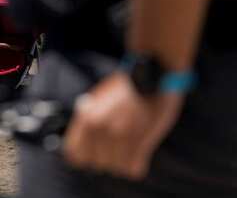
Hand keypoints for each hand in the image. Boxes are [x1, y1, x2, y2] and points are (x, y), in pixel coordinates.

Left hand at [63, 71, 183, 179]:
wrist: (158, 69)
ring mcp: (122, 136)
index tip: (98, 149)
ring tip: (134, 143)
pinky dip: (139, 162)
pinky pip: (134, 169)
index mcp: (88, 117)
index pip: (75, 155)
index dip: (88, 154)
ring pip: (117, 168)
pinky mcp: (142, 142)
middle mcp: (101, 128)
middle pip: (98, 164)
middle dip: (110, 157)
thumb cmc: (133, 83)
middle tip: (122, 143)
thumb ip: (89, 117)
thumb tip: (85, 128)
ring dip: (126, 160)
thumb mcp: (101, 96)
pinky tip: (143, 149)